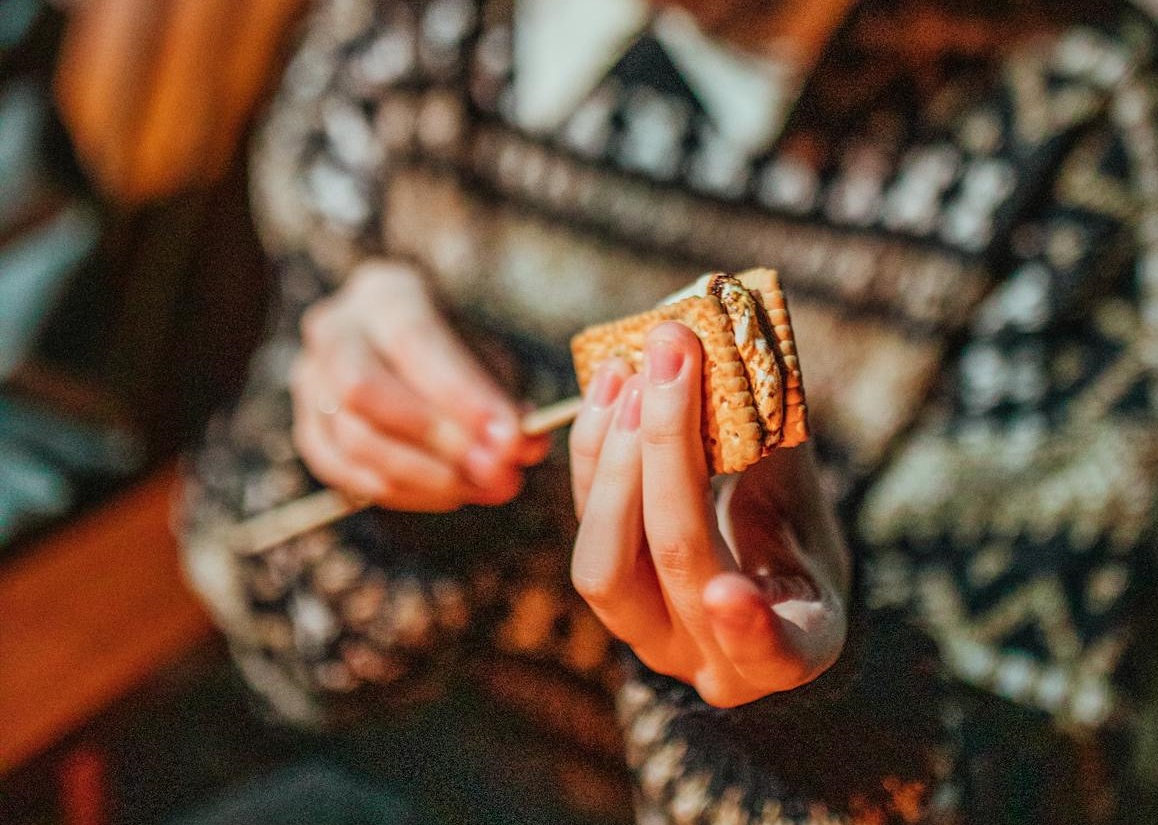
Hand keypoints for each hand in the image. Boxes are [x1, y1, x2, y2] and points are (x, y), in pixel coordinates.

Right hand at [291, 259, 549, 511]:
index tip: (509, 437)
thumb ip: (504, 401)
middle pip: (364, 390)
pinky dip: (399, 491)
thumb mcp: (488, 361)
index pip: (413, 339)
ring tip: (484, 487)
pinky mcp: (306, 429)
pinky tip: (448, 493)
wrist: (413, 358)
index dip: (461, 394)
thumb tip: (524, 447)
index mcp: (386, 293)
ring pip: (352, 439)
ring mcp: (310, 380)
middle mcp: (335, 329)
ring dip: (426, 476)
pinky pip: (341, 472)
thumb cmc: (457, 354)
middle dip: (437, 440)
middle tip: (497, 472)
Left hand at [569, 322, 849, 706]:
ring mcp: (647, 632)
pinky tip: (611, 384)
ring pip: (605, 561)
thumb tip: (742, 341)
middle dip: (669, 451)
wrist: (752, 566)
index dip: (750, 627)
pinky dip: (592, 450)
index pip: (774, 655)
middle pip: (678, 563)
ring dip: (615, 454)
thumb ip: (779, 440)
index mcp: (793, 648)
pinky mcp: (605, 590)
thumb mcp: (806, 499)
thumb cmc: (793, 536)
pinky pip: (585, 526)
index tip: (725, 592)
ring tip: (635, 371)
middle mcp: (711, 658)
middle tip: (673, 361)